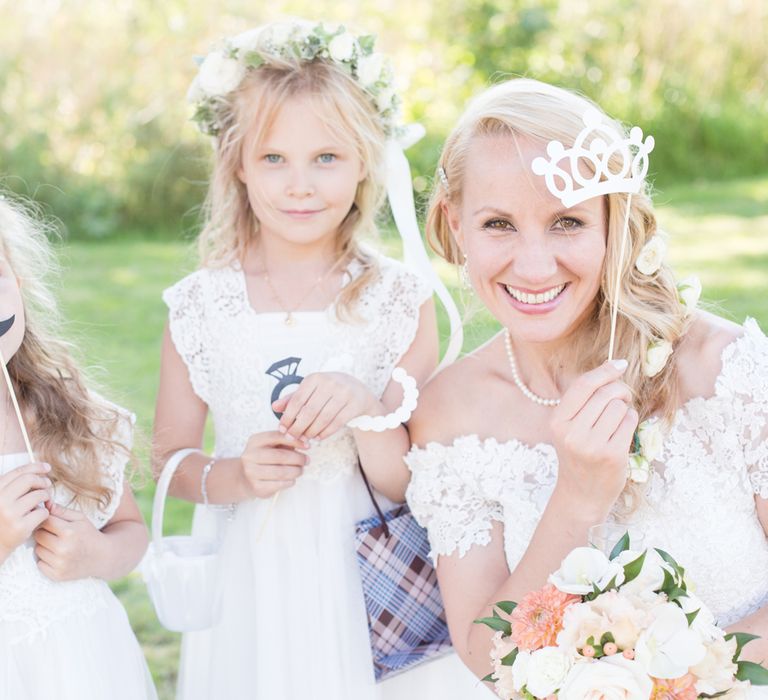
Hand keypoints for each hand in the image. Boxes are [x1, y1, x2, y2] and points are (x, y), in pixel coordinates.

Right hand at [0, 462, 52, 562]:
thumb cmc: (2, 520)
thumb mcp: (3, 500)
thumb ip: (16, 486)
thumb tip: (42, 469)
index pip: (17, 472)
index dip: (35, 467)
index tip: (47, 467)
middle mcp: (0, 500)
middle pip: (29, 479)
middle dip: (42, 481)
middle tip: (47, 485)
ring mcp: (10, 514)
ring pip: (39, 495)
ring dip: (45, 497)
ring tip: (41, 504)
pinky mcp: (21, 527)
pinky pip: (43, 512)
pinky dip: (45, 513)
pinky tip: (37, 518)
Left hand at [34, 502, 103, 580]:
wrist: (103, 557)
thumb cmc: (89, 534)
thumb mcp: (80, 518)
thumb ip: (61, 510)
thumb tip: (44, 503)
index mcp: (70, 531)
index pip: (45, 521)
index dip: (47, 519)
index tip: (52, 521)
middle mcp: (63, 548)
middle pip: (38, 535)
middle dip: (44, 532)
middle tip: (56, 534)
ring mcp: (59, 563)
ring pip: (37, 549)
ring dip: (44, 546)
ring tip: (58, 545)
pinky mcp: (57, 575)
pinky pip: (40, 563)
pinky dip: (46, 559)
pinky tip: (58, 556)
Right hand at [240, 431, 306, 498]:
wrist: (245, 477)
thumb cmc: (263, 459)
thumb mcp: (270, 446)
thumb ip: (285, 442)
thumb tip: (304, 442)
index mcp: (255, 441)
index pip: (277, 437)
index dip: (295, 441)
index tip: (307, 446)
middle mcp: (251, 456)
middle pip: (281, 456)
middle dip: (298, 458)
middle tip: (306, 460)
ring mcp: (252, 472)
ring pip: (281, 472)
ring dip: (296, 471)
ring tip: (300, 470)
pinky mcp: (256, 487)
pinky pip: (279, 484)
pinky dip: (290, 482)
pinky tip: (291, 479)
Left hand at [272, 371, 379, 442]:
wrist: (358, 391)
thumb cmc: (329, 391)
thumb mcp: (311, 391)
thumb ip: (292, 398)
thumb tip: (274, 407)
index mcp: (315, 378)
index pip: (297, 400)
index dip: (288, 416)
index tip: (282, 429)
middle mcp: (330, 383)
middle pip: (309, 411)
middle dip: (298, 427)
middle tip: (292, 438)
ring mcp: (344, 393)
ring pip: (323, 418)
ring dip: (312, 431)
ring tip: (305, 438)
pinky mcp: (355, 404)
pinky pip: (337, 423)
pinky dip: (326, 433)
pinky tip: (318, 437)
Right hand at [549, 359, 637, 518]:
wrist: (581, 494)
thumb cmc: (578, 455)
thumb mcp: (568, 428)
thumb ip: (582, 402)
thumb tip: (611, 368)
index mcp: (557, 421)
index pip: (583, 386)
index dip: (604, 371)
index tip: (620, 364)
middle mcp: (572, 432)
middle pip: (605, 394)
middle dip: (619, 391)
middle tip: (621, 398)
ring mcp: (592, 445)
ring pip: (619, 406)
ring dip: (624, 409)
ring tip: (617, 422)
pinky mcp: (612, 455)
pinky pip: (629, 422)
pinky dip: (630, 422)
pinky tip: (622, 433)